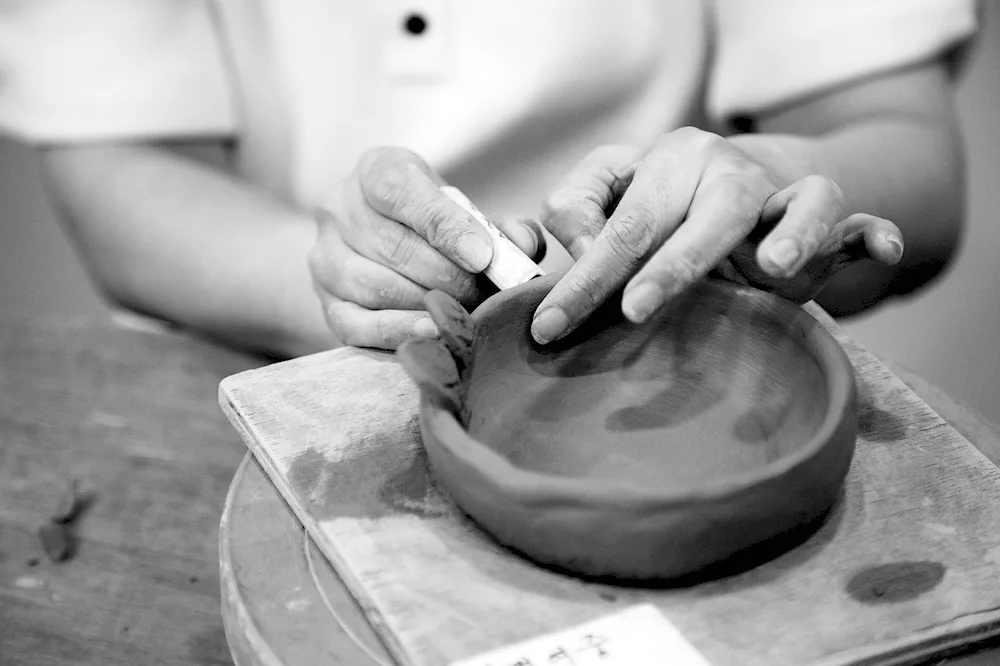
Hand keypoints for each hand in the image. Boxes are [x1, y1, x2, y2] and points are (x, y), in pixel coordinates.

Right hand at [309, 147, 543, 348]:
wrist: (377, 244)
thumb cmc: (432, 224)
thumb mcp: (463, 209)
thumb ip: (500, 225)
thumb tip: (525, 245)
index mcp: (374, 170)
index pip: (399, 191)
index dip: (445, 226)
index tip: (482, 256)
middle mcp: (338, 207)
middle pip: (392, 246)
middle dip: (447, 275)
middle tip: (483, 294)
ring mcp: (324, 257)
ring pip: (373, 286)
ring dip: (426, 304)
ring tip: (463, 313)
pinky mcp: (325, 302)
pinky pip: (355, 324)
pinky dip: (397, 331)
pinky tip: (431, 331)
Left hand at [531, 128, 903, 343]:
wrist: (754, 185)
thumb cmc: (674, 209)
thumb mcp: (622, 203)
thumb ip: (583, 215)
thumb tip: (570, 249)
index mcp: (662, 162)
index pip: (614, 216)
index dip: (582, 271)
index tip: (549, 324)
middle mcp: (715, 166)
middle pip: (676, 216)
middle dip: (651, 272)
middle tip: (631, 312)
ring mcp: (772, 186)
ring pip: (771, 204)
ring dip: (781, 238)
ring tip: (772, 269)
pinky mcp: (823, 208)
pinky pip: (847, 216)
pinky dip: (866, 234)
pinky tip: (879, 249)